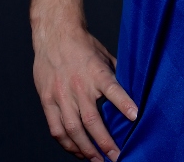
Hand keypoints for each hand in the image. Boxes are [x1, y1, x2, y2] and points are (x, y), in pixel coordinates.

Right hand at [33, 24, 137, 161]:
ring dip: (85, 149)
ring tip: (97, 160)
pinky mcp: (47, 100)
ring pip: (73, 130)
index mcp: (96, 72)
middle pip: (91, 120)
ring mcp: (61, 95)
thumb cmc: (83, 45)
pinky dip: (67, 144)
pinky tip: (77, 151)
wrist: (55, 35)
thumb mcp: (104, 54)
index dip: (124, 103)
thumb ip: (115, 74)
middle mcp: (78, 86)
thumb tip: (132, 89)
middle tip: (116, 156)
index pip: (112, 89)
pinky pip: (56, 128)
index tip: (135, 116)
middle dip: (104, 142)